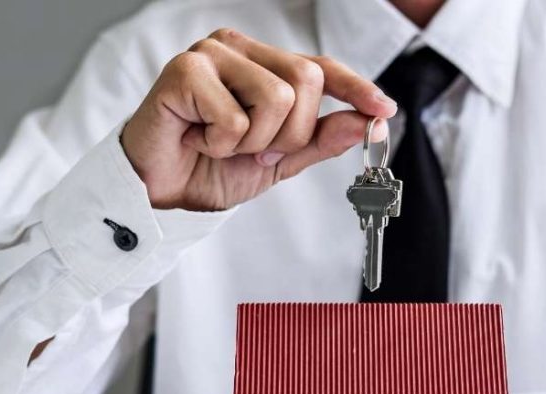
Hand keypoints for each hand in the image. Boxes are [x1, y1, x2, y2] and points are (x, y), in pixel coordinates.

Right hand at [121, 29, 395, 211]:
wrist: (162, 192)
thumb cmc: (212, 168)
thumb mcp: (279, 160)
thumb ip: (319, 140)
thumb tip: (364, 121)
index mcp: (265, 65)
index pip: (322, 67)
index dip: (356, 88)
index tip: (384, 109)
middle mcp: (241, 50)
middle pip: (306, 82)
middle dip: (290, 133)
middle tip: (255, 150)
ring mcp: (211, 55)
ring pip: (275, 98)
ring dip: (254, 141)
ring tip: (222, 144)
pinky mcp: (184, 70)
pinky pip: (235, 117)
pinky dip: (220, 144)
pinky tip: (198, 140)